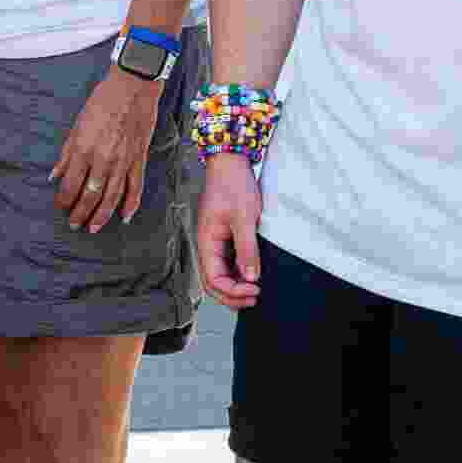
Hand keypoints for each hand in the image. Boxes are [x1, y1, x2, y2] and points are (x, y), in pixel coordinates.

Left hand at [52, 69, 162, 233]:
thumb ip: (66, 154)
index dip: (63, 200)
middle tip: (73, 224)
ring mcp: (123, 161)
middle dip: (80, 213)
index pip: (70, 185)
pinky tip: (125, 217)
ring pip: (112, 197)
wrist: (133, 87)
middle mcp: (103, 160)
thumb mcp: (76, 125)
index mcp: (84, 150)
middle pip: (90, 196)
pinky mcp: (139, 159)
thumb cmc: (102, 102)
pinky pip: (135, 187)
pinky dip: (131, 204)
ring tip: (93, 228)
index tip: (60, 206)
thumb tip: (54, 176)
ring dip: (101, 215)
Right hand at [196, 154, 264, 309]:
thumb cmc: (233, 185)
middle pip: (212, 281)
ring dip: (234, 287)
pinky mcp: (223, 237)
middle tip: (254, 299)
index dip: (232, 291)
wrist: (230, 163)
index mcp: (206, 241)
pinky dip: (237, 274)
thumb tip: (251, 276)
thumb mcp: (244, 218)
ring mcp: (214, 242)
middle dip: (231, 296)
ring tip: (254, 291)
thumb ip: (247, 248)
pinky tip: (251, 276)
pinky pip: (226, 263)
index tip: (254, 290)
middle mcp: (207, 245)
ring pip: (219, 274)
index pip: (213, 278)